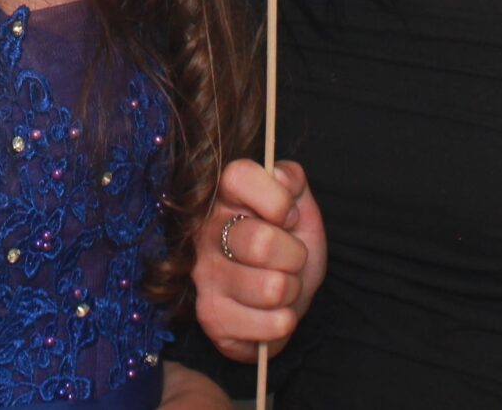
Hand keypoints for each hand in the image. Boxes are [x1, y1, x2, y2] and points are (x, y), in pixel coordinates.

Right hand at [192, 158, 325, 363]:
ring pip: (272, 288)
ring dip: (291, 290)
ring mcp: (204, 276)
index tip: (287, 216)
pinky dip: (285, 320)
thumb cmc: (287, 245)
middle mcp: (203, 232)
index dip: (277, 199)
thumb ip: (291, 180)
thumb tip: (280, 177)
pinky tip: (271, 311)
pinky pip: (272, 323)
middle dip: (294, 255)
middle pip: (261, 243)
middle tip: (290, 258)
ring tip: (280, 284)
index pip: (239, 177)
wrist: (283, 298)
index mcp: (222, 196)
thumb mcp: (298, 205)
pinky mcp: (212, 318)